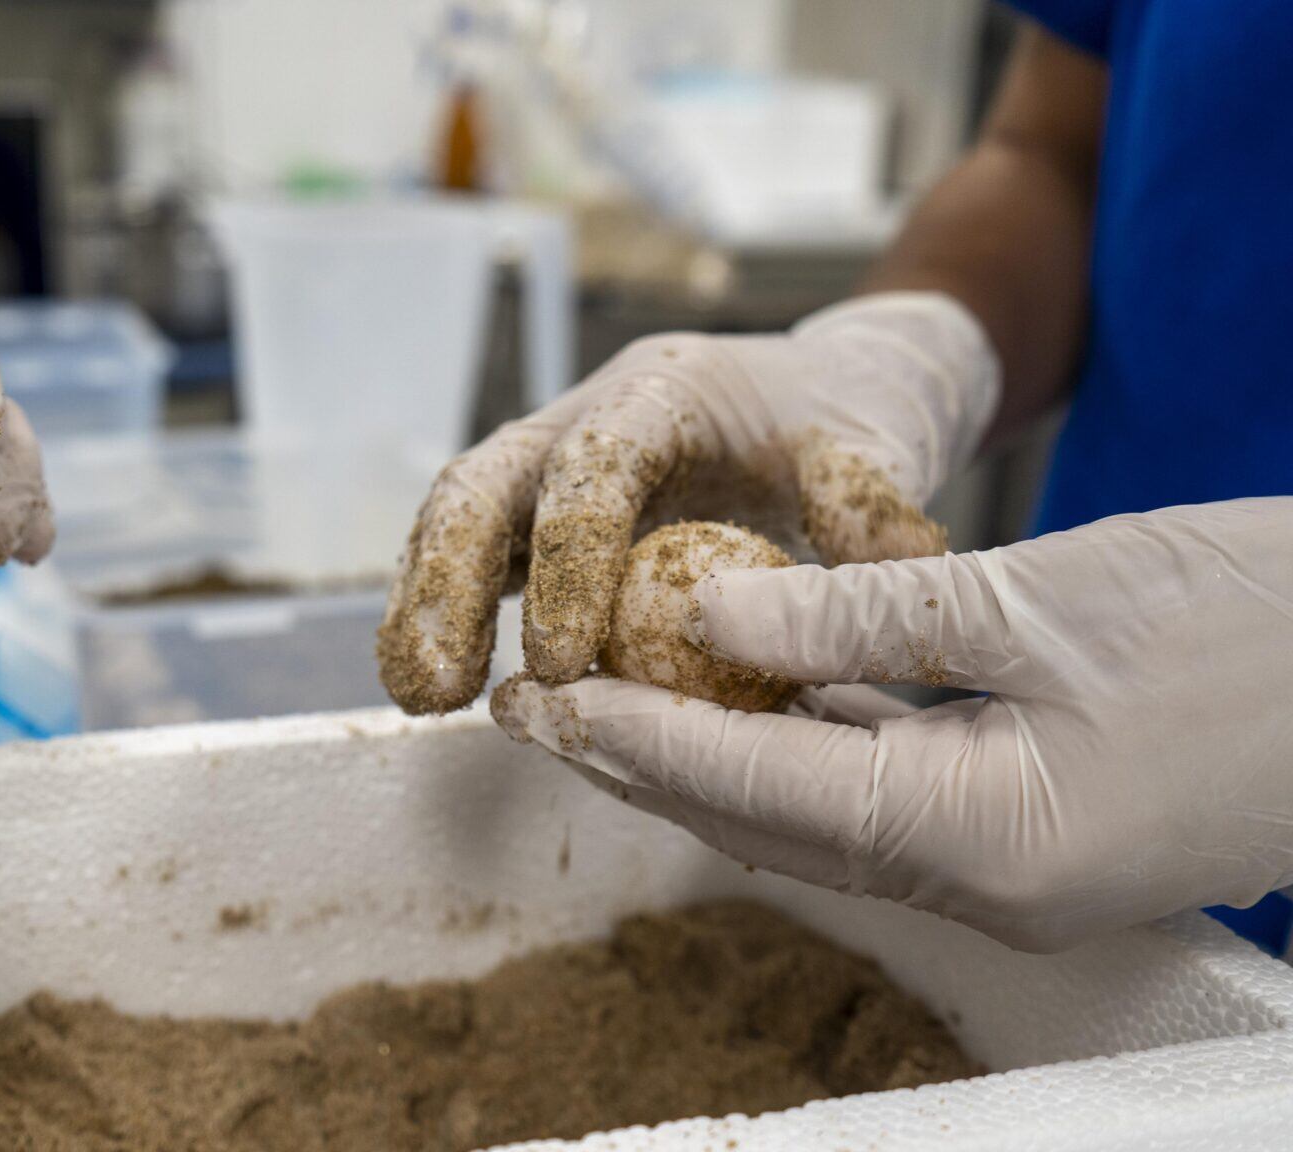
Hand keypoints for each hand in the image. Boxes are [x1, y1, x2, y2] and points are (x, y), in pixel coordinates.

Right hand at [378, 292, 998, 713]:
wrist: (829, 393)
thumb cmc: (852, 418)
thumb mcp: (881, 451)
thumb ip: (875, 509)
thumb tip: (891, 574)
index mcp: (664, 388)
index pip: (593, 465)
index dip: (566, 558)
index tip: (560, 657)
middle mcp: (586, 414)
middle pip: (485, 482)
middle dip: (446, 581)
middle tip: (438, 684)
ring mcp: (552, 461)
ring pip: (459, 518)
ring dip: (425, 604)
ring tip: (417, 698)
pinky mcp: (542, 511)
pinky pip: (478, 558)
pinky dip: (447, 616)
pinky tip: (439, 691)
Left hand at [493, 498, 1292, 951]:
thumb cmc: (1260, 623)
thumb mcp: (1044, 597)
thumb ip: (860, 618)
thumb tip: (708, 614)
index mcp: (986, 841)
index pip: (756, 792)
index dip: (633, 742)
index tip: (538, 699)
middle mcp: (989, 883)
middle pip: (771, 821)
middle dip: (651, 759)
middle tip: (545, 700)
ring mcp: (1018, 869)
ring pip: (823, 812)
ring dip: (721, 755)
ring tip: (618, 689)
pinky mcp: (1040, 831)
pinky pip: (891, 794)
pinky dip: (812, 743)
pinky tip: (754, 686)